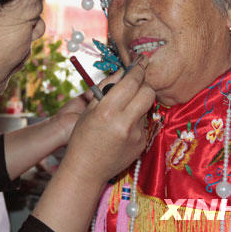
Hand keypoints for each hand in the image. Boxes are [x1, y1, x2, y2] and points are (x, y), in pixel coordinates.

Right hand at [58, 55, 154, 186]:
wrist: (86, 170)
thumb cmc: (82, 137)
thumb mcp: (89, 110)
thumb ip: (107, 88)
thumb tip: (123, 71)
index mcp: (108, 111)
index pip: (132, 82)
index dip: (138, 69)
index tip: (141, 61)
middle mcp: (125, 122)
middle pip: (148, 92)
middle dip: (144, 84)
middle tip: (136, 83)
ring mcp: (136, 135)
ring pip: (146, 107)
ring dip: (138, 103)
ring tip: (121, 112)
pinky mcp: (142, 144)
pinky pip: (144, 123)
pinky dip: (136, 120)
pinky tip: (122, 128)